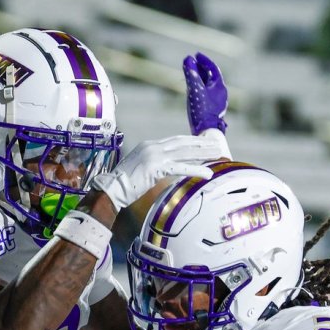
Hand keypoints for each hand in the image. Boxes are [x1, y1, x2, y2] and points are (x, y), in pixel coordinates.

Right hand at [91, 135, 224, 211]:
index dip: (191, 142)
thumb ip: (154, 165)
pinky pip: (181, 168)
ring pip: (185, 153)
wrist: (111, 188)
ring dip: (203, 155)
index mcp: (149, 145)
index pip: (175, 141)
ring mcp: (154, 155)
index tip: (204, 143)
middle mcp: (153, 146)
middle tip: (216, 146)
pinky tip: (207, 174)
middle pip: (183, 143)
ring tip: (218, 155)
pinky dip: (196, 170)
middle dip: (201, 145)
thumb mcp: (141, 169)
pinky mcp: (156, 168)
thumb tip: (166, 169)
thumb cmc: (124, 183)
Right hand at [183, 52, 227, 134]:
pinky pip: (206, 94)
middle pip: (210, 77)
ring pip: (208, 86)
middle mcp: (221, 93)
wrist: (207, 132)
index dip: (204, 60)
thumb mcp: (195, 90)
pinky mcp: (212, 109)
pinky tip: (191, 90)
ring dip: (199, 78)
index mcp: (220, 87)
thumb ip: (191, 74)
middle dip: (200, 69)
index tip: (196, 55)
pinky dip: (199, 88)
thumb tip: (187, 59)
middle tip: (190, 63)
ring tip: (189, 75)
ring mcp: (217, 102)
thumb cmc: (202, 111)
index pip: (213, 68)